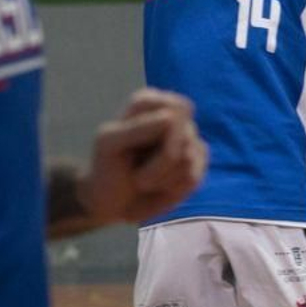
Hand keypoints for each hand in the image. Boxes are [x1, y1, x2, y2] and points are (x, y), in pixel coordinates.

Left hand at [81, 89, 207, 223]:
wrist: (113, 203)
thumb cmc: (108, 168)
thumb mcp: (110, 144)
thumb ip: (138, 127)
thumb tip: (171, 118)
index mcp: (150, 102)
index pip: (174, 110)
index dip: (160, 132)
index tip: (134, 147)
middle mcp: (173, 115)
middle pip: (183, 134)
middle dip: (161, 162)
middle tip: (138, 176)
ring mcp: (188, 138)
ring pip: (188, 158)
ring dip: (162, 178)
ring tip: (144, 181)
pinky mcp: (197, 163)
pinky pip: (194, 177)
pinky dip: (173, 189)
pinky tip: (159, 188)